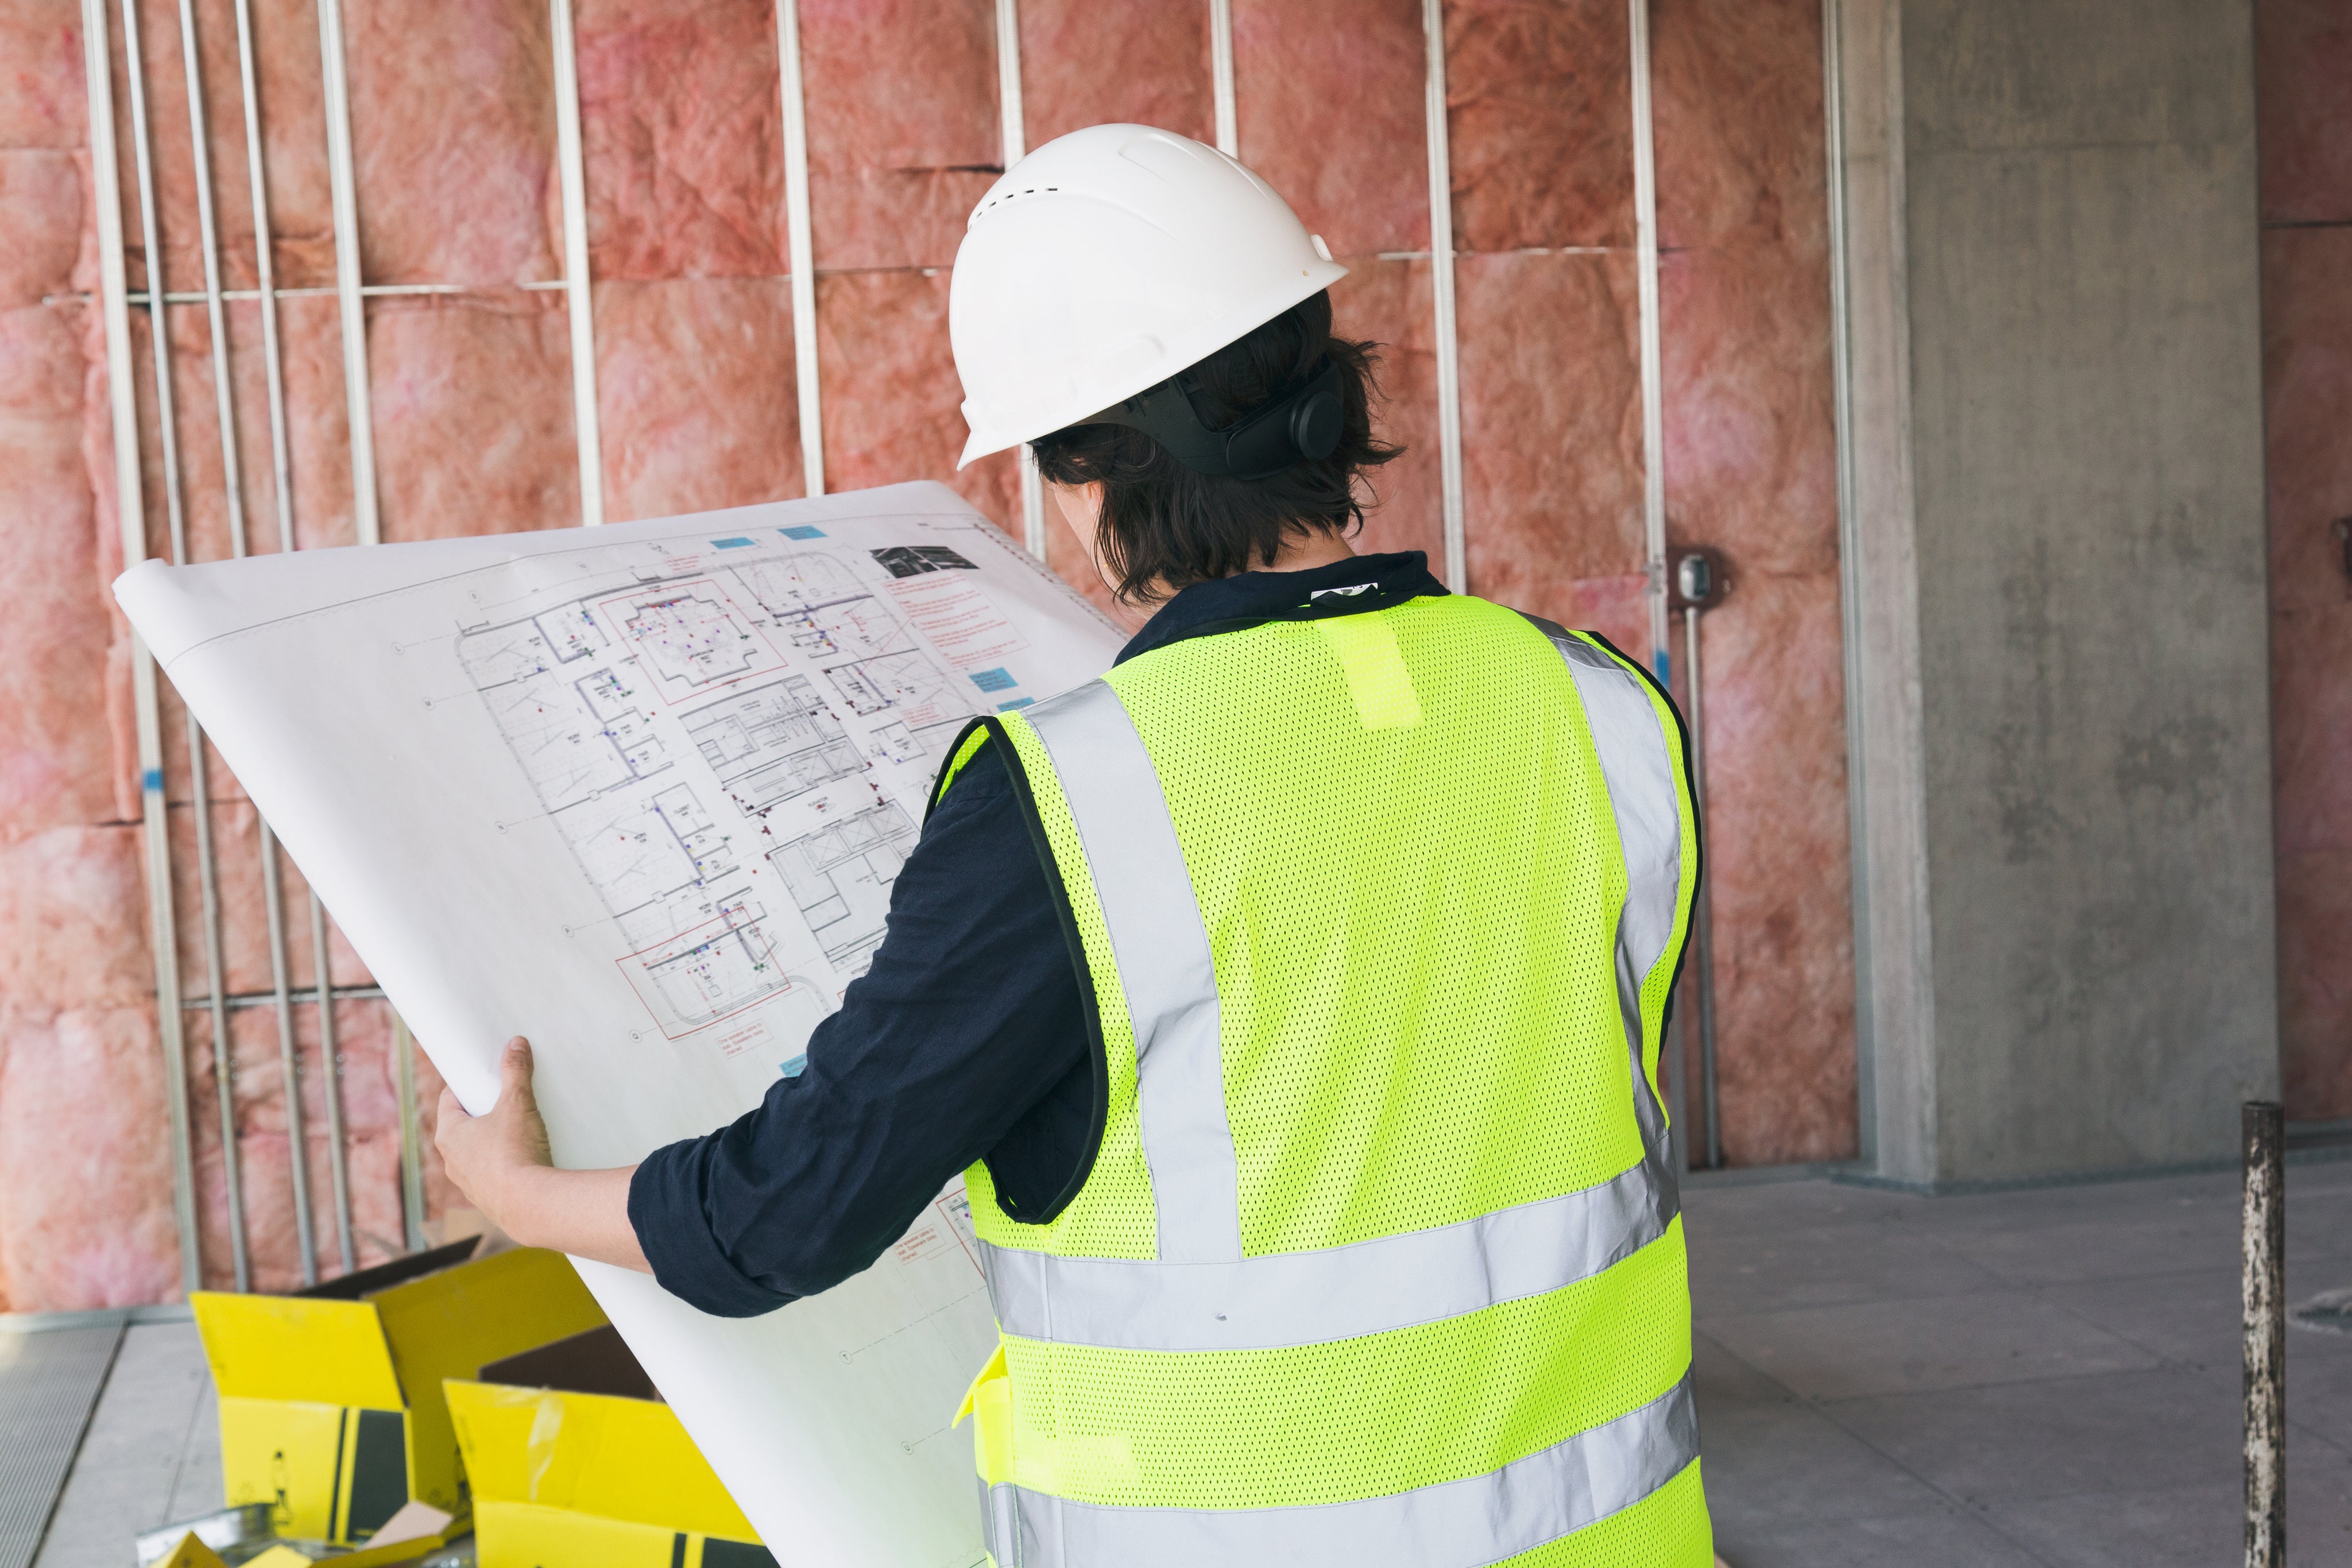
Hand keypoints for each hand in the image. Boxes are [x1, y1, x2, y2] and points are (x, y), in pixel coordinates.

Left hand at [432, 1036, 651, 1272]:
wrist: (529, 1205)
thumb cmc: (515, 1153)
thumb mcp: (517, 1104)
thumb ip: (515, 1072)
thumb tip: (516, 1044)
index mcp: (448, 1134)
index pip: (450, 1099)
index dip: (467, 1085)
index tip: (485, 1078)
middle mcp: (450, 1160)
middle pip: (463, 1125)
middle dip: (484, 1112)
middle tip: (507, 1100)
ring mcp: (466, 1182)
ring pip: (476, 1151)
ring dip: (493, 1140)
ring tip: (520, 1130)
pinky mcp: (485, 1198)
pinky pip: (490, 1173)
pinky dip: (503, 1163)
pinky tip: (524, 1159)